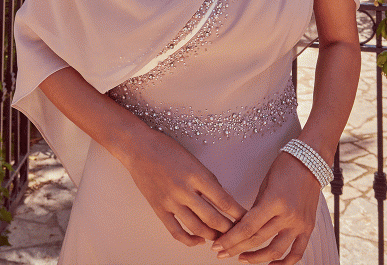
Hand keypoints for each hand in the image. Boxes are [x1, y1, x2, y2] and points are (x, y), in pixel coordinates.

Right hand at [122, 126, 246, 246]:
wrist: (138, 147)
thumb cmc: (167, 148)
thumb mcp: (193, 160)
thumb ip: (207, 180)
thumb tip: (222, 199)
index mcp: (197, 174)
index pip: (224, 200)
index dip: (238, 214)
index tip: (248, 220)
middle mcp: (185, 190)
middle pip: (214, 219)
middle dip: (229, 229)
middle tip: (238, 234)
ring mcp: (171, 201)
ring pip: (197, 228)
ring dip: (212, 236)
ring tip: (221, 238)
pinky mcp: (159, 208)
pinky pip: (176, 232)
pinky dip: (190, 240)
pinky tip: (198, 240)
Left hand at [211, 152, 320, 263]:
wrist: (310, 161)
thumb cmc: (285, 167)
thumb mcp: (265, 184)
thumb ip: (256, 207)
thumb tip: (244, 225)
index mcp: (274, 201)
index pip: (248, 227)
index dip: (231, 239)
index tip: (218, 245)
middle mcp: (288, 215)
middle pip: (258, 240)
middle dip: (237, 248)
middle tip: (222, 253)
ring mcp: (300, 224)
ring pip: (276, 251)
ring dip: (257, 259)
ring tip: (242, 259)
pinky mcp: (308, 228)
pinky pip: (297, 253)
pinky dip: (284, 263)